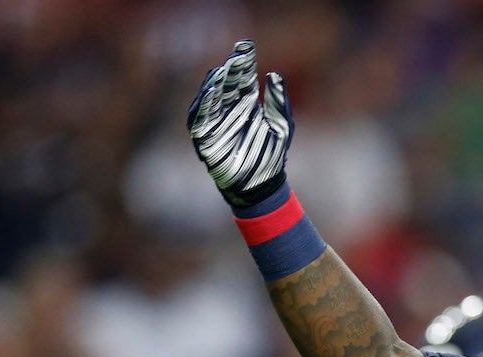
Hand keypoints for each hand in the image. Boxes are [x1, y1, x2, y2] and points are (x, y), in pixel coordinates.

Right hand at [187, 40, 292, 207]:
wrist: (261, 185)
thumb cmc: (272, 155)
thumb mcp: (282, 125)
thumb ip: (279, 101)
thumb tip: (275, 75)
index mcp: (247, 102)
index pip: (242, 76)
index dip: (243, 60)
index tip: (246, 45)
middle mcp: (229, 108)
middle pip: (226, 82)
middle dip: (230, 68)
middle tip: (237, 56)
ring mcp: (215, 120)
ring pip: (211, 96)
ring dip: (215, 82)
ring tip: (223, 70)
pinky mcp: (204, 136)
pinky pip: (201, 116)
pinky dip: (204, 103)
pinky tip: (211, 90)